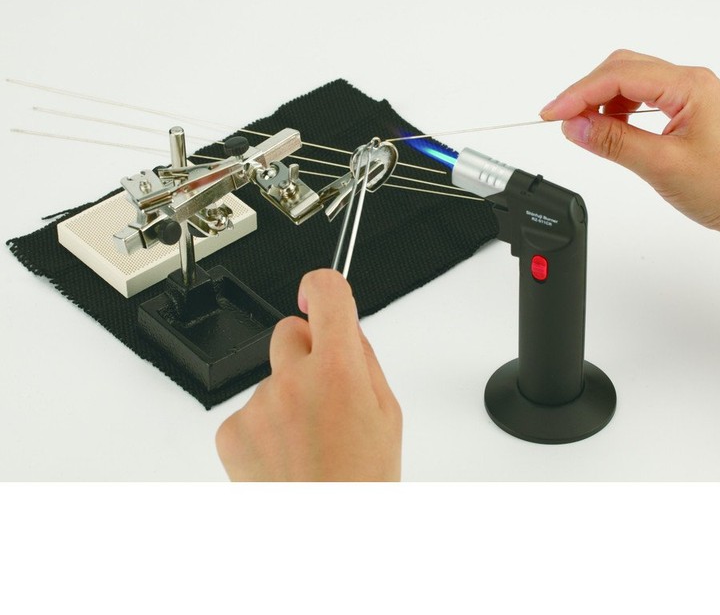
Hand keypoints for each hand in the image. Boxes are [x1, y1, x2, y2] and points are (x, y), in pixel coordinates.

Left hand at [215, 269, 401, 480]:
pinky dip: (262, 424)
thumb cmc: (360, 484)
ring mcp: (259, 404)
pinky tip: (283, 453)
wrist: (324, 535)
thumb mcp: (386, 415)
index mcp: (339, 371)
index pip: (327, 295)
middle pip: (290, 331)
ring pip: (271, 376)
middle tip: (322, 391)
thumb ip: (364, 362)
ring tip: (306, 440)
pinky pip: (248, 408)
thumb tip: (347, 330)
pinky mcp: (231, 429)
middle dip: (306, 351)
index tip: (318, 290)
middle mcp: (294, 380)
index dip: (323, 284)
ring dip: (286, 395)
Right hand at [539, 49, 719, 283]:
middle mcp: (690, 83)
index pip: (618, 77)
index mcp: (688, 85)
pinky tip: (608, 129)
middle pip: (621, 69)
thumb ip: (613, 142)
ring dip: (600, 100)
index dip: (578, 94)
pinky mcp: (687, 113)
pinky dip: (617, 111)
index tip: (551, 114)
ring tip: (581, 127)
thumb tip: (575, 125)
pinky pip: (643, 100)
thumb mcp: (661, 165)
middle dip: (585, 91)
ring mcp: (689, 96)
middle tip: (559, 118)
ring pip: (630, 83)